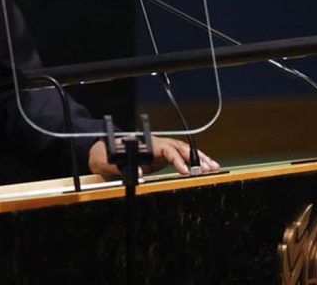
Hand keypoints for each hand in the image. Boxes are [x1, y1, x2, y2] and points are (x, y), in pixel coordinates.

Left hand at [87, 137, 220, 178]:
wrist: (103, 153)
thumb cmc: (105, 156)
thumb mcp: (109, 163)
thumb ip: (121, 167)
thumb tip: (140, 173)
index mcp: (146, 144)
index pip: (167, 149)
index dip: (177, 159)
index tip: (185, 171)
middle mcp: (156, 144)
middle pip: (180, 148)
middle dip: (195, 157)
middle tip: (209, 168)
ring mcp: (160, 150)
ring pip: (183, 151)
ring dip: (199, 159)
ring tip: (214, 168)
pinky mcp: (162, 157)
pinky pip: (180, 157)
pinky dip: (193, 162)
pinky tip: (204, 169)